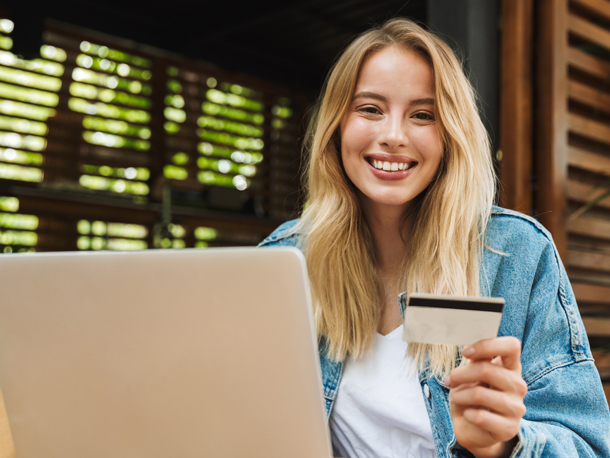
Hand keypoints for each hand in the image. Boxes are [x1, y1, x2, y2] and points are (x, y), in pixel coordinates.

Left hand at [444, 336, 526, 457]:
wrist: (473, 429)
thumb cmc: (471, 396)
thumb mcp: (472, 375)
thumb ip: (477, 360)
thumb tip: (470, 350)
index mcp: (511, 368)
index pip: (511, 346)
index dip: (487, 345)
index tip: (465, 353)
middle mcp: (518, 386)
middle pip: (487, 369)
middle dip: (460, 375)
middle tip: (449, 381)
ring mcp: (517, 408)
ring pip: (480, 394)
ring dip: (459, 396)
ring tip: (455, 399)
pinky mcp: (509, 428)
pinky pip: (481, 417)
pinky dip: (467, 414)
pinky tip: (467, 414)